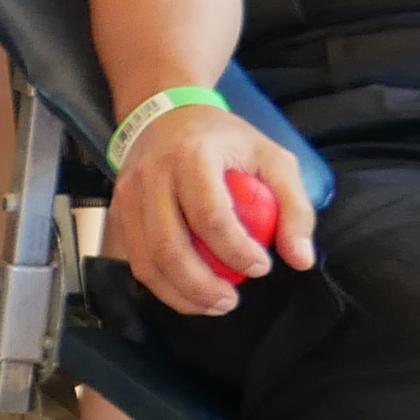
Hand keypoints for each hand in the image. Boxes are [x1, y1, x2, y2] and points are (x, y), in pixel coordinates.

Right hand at [110, 102, 312, 317]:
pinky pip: (136, 260)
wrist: (167, 114)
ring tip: (213, 304)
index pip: (210, 215)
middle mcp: (153, 176)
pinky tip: (188, 293)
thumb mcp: (272, 158)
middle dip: (202, 286)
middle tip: (232, 301)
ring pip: (147, 262)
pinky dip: (162, 286)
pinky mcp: (118, 213)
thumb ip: (294, 206)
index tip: (262, 267)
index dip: (236, 251)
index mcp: (192, 156)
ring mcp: (128, 196)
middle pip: (169, 247)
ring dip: (180, 295)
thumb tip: (300, 259)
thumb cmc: (224, 139)